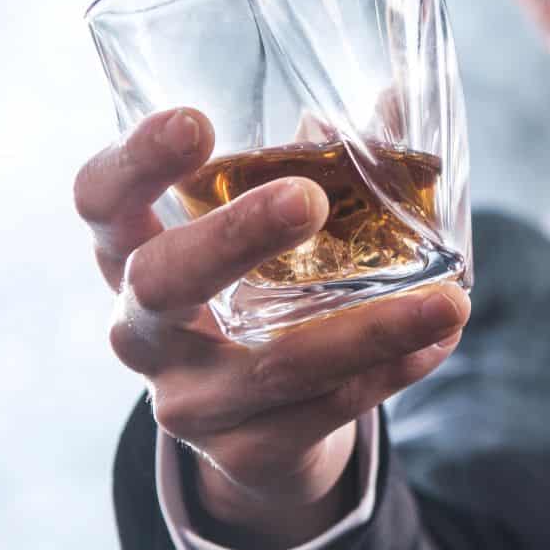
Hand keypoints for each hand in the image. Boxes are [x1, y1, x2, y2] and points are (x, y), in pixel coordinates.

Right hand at [74, 108, 469, 549]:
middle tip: (309, 199)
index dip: (135, 161)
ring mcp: (188, 399)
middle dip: (234, 236)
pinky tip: (437, 343)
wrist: (261, 430)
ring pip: (272, 367)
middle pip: (162, 279)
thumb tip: (399, 97)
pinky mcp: (245, 451)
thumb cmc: (262, 294)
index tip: (195, 122)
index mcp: (134, 252)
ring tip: (448, 300)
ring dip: (366, 330)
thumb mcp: (271, 232)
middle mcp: (143, 328)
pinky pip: (322, 413)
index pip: (101, 200)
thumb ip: (321, 163)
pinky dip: (387, 375)